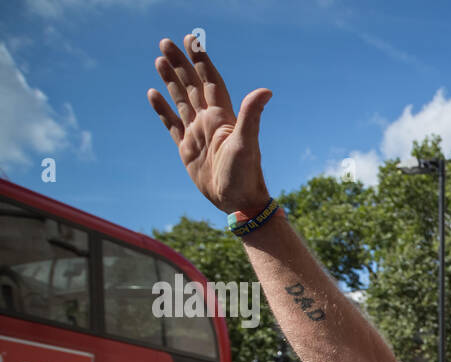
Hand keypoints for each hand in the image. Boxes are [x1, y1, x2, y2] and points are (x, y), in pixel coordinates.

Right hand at [148, 35, 273, 213]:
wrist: (238, 202)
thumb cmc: (246, 175)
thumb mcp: (247, 143)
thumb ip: (252, 115)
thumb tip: (266, 90)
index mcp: (222, 117)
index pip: (209, 81)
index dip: (201, 60)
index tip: (192, 39)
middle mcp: (209, 122)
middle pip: (191, 86)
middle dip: (180, 64)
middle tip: (165, 42)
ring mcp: (197, 134)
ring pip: (180, 100)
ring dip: (170, 81)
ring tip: (159, 60)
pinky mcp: (187, 149)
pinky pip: (171, 124)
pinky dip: (162, 109)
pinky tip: (153, 94)